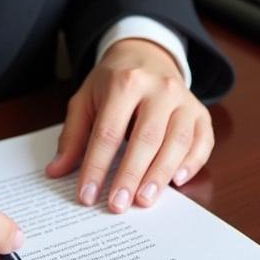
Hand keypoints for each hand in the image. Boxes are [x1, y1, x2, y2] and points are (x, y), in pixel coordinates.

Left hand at [45, 37, 213, 212]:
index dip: (97, 166)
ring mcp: (184, 99)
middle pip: (146, 137)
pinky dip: (193, 163)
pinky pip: (203, 140)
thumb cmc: (114, 82)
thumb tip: (57, 171)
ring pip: (177, 141)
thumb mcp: (86, 99)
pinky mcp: (200, 111)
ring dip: (160, 175)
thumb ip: (73, 135)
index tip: (87, 195)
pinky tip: (178, 181)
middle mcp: (159, 88)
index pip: (108, 131)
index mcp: (125, 82)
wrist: (147, 55)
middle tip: (117, 205)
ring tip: (143, 200)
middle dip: (131, 175)